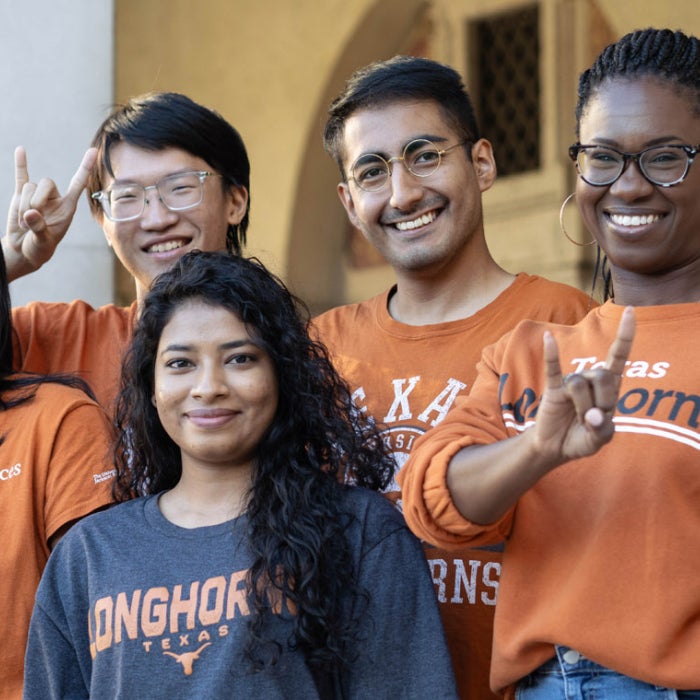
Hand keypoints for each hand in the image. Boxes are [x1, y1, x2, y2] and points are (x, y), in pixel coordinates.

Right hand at [3, 146, 97, 279]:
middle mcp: (55, 199)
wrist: (23, 251)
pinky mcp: (21, 195)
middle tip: (31, 219)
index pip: (78, 183)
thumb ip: (39, 228)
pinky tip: (20, 150)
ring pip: (29, 186)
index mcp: (68, 208)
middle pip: (46, 182)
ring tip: (24, 223)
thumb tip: (31, 213)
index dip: (85, 167)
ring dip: (23, 205)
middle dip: (35, 200)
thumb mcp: (42, 242)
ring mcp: (38, 196)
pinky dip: (20, 164)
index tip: (94, 150)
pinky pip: (21, 176)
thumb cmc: (39, 249)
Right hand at [533, 307, 635, 464]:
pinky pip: (553, 369)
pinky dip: (551, 353)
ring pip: (581, 385)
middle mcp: (591, 379)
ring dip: (582, 408)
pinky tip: (548, 337)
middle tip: (591, 420)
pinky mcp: (554, 388)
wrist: (555, 448)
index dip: (625, 335)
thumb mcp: (599, 440)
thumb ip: (601, 430)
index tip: (631, 311)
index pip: (619, 357)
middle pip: (603, 376)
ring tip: (577, 420)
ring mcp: (571, 383)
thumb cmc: (581, 439)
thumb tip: (593, 415)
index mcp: (609, 388)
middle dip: (600, 402)